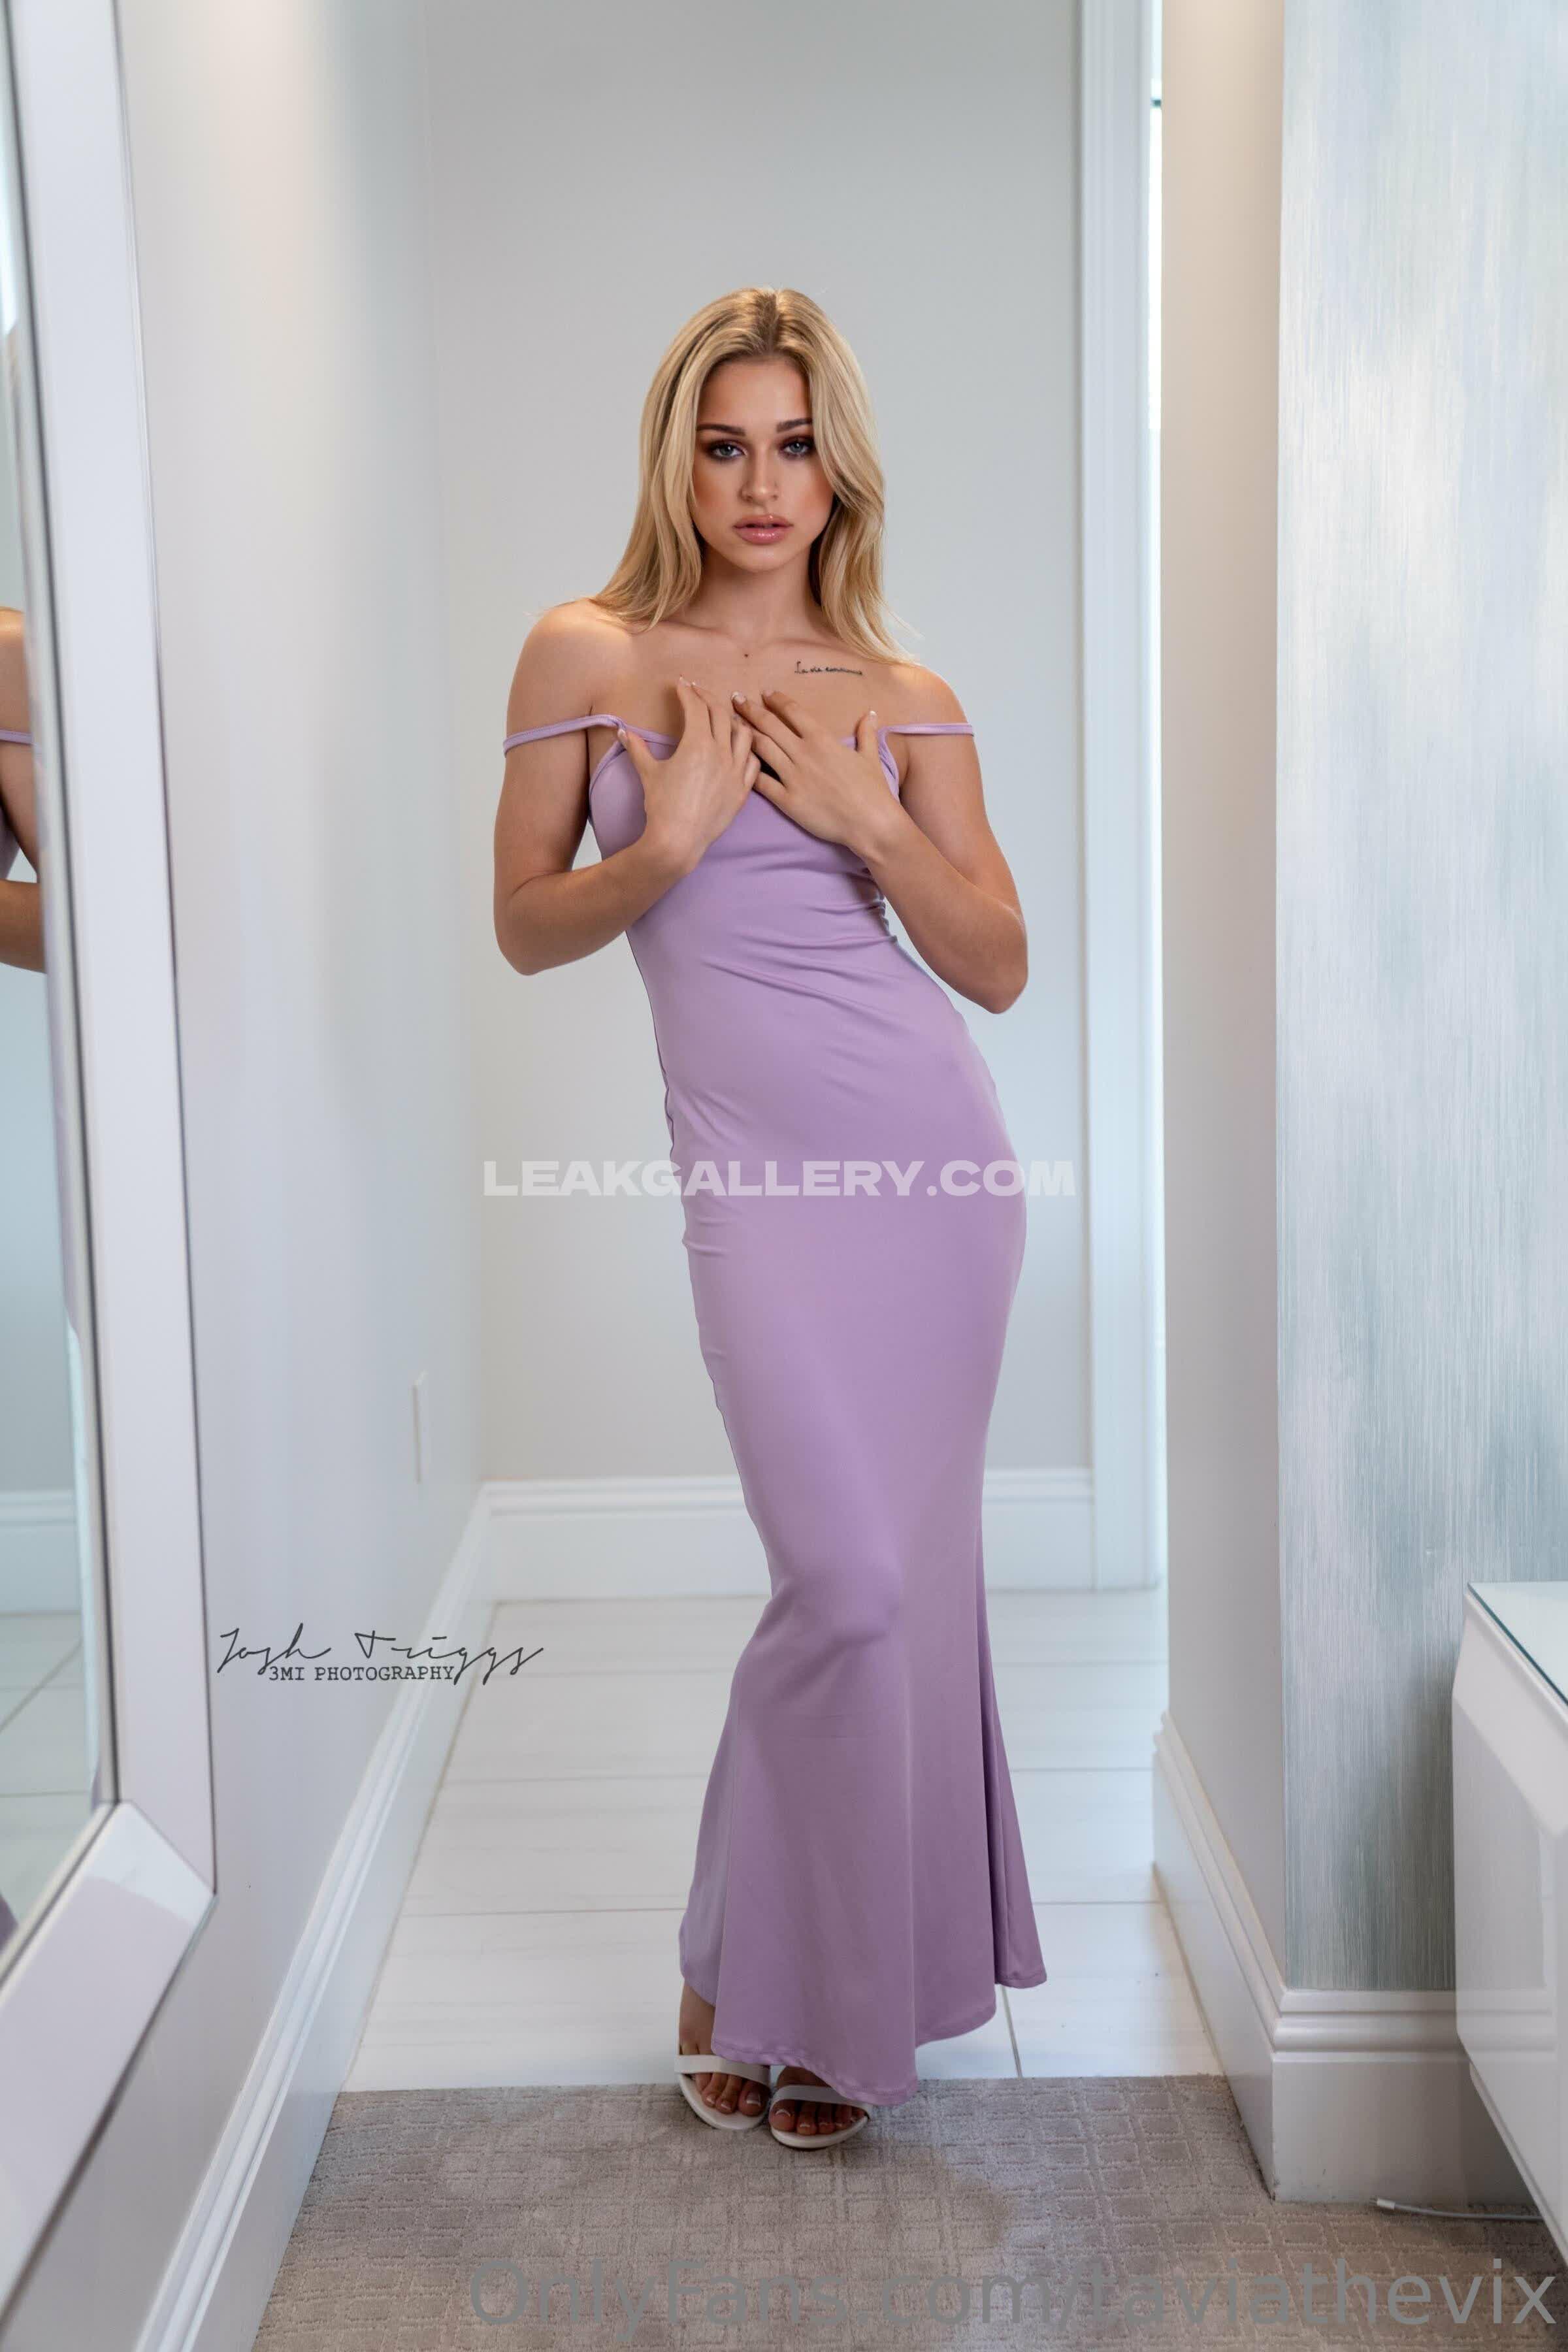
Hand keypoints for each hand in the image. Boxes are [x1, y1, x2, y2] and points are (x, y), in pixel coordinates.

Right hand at [616, 678, 759, 874]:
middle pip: (721, 714)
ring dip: (734, 720)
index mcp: (697, 744)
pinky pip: (753, 762)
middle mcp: (721, 753)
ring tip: (724, 716)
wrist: (678, 840)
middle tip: (698, 693)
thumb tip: (622, 731)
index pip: (696, 708)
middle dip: (708, 698)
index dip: (688, 693)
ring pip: (744, 734)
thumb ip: (637, 748)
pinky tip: (741, 747)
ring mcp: (735, 772)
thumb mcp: (648, 773)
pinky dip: (748, 749)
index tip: (681, 684)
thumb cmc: (661, 806)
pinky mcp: (742, 790)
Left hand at [731, 689, 896, 860]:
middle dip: (750, 709)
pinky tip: (736, 761)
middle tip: (735, 699)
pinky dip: (748, 770)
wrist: (870, 822)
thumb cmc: (873, 790)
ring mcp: (793, 777)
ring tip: (730, 724)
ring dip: (744, 733)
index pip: (792, 711)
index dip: (776, 699)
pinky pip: (761, 782)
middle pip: (769, 725)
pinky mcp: (787, 800)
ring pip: (761, 748)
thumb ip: (866, 733)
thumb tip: (871, 713)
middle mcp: (803, 753)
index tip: (764, 693)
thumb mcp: (870, 757)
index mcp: (822, 739)